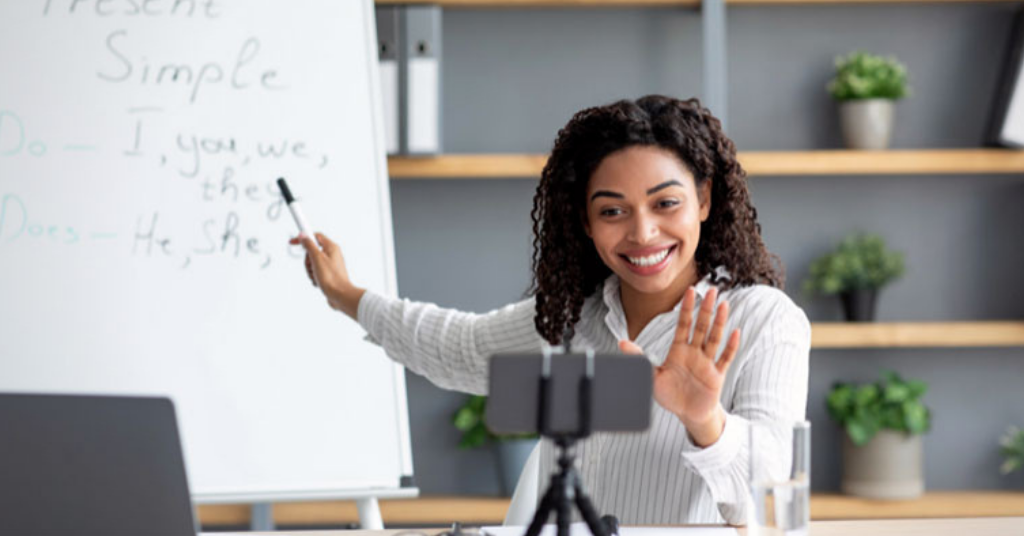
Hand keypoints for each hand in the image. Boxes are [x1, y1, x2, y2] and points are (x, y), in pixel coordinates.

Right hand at [289, 233, 364, 318]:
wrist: (340, 295)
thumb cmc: (332, 278)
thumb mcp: (317, 259)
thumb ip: (309, 245)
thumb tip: (304, 236)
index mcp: (331, 247)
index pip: (315, 236)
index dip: (304, 238)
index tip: (294, 241)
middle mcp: (332, 255)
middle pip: (312, 252)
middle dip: (308, 261)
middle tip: (312, 266)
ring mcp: (330, 265)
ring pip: (312, 263)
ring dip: (311, 271)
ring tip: (317, 275)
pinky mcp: (328, 274)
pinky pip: (316, 272)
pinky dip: (314, 277)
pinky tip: (319, 281)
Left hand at [618, 286, 739, 446]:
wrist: (687, 414)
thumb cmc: (670, 394)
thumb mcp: (652, 376)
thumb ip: (639, 358)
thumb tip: (621, 342)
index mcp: (679, 350)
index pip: (683, 324)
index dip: (686, 308)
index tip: (690, 290)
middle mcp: (694, 352)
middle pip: (701, 326)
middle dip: (706, 309)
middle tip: (713, 289)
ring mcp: (707, 363)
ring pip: (714, 338)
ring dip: (719, 322)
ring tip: (724, 305)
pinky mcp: (716, 375)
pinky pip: (725, 358)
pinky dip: (730, 346)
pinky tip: (735, 332)